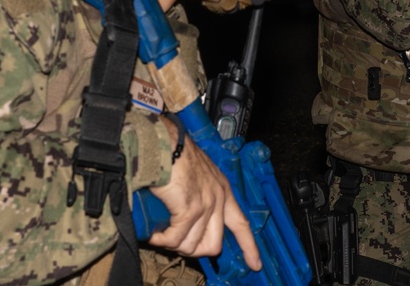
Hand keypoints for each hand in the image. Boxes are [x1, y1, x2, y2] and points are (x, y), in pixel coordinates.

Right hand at [146, 121, 261, 271]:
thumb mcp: (197, 176)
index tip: (255, 265)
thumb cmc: (175, 155)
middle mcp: (219, 199)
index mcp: (223, 190)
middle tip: (176, 244)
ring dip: (173, 245)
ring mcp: (206, 205)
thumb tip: (187, 223)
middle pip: (214, 245)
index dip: (249, 247)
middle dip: (193, 251)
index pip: (241, 224)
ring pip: (192, 246)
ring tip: (161, 234)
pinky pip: (175, 239)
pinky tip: (154, 233)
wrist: (165, 144)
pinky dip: (162, 240)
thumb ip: (199, 196)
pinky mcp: (190, 209)